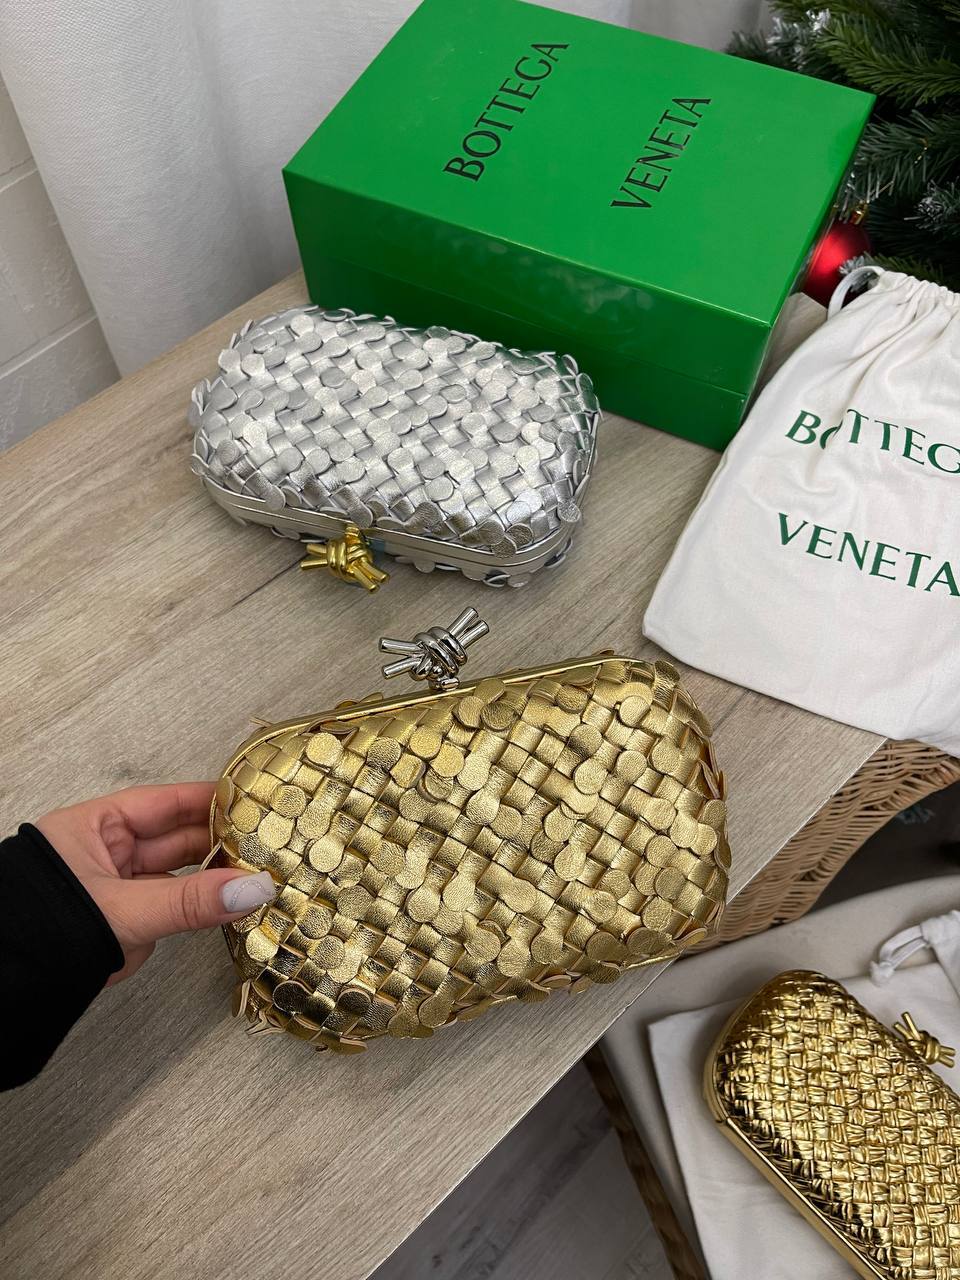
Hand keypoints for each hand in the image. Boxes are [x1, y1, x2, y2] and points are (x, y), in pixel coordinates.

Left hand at [36, 782, 275, 981]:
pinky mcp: (128, 922)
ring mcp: (119, 887)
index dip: (209, 800)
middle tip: (270, 843)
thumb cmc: (45, 933)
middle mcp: (109, 852)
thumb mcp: (124, 911)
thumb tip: (255, 889)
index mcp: (96, 827)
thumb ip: (191, 902)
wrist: (10, 994)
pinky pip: (174, 906)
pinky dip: (202, 907)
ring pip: (179, 875)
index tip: (254, 800)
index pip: (165, 802)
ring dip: (215, 878)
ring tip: (261, 875)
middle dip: (222, 842)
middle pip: (177, 838)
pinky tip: (235, 904)